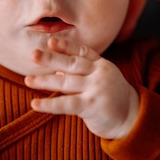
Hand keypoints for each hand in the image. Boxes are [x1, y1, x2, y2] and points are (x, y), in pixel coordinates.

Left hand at [24, 37, 139, 139]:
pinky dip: (49, 104)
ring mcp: (96, 89)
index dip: (66, 46)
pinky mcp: (92, 106)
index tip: (50, 41)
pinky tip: (35, 104)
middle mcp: (99, 73)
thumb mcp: (98, 80)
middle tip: (33, 54)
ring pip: (65, 83)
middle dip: (51, 59)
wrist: (131, 118)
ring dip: (44, 81)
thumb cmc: (110, 98)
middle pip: (71, 64)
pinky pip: (66, 104)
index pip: (82, 51)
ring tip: (28, 80)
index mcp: (101, 64)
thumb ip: (80, 74)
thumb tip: (57, 71)